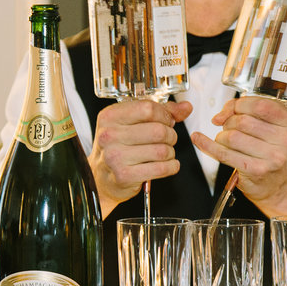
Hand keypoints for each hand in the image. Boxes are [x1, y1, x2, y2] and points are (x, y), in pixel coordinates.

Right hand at [89, 99, 192, 216]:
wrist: (101, 178)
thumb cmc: (118, 147)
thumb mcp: (131, 123)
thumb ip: (160, 112)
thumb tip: (185, 107)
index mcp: (109, 116)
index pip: (147, 108)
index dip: (164, 115)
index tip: (166, 121)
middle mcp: (109, 135)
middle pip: (158, 130)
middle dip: (170, 135)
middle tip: (168, 139)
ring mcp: (115, 157)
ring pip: (162, 150)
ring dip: (170, 152)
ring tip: (165, 153)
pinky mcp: (124, 176)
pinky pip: (161, 169)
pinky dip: (171, 166)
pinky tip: (167, 165)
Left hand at [191, 96, 286, 204]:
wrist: (281, 186)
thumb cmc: (274, 152)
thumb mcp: (272, 127)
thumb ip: (249, 111)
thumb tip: (221, 115)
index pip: (261, 105)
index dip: (241, 104)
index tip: (234, 109)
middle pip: (244, 120)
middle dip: (229, 121)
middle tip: (230, 128)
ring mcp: (273, 158)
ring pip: (232, 136)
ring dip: (222, 136)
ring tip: (226, 141)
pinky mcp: (256, 171)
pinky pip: (224, 154)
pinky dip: (207, 145)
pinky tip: (199, 139)